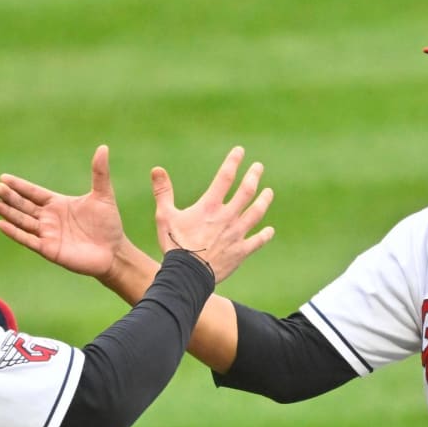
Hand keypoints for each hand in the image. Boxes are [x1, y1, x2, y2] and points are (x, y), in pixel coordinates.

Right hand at [0, 145, 127, 281]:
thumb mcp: (103, 195)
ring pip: (22, 221)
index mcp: (58, 204)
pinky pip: (27, 239)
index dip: (19, 186)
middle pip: (24, 205)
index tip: (3, 178)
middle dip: (11, 197)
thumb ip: (99, 173)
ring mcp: (47, 234)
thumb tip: (103, 148)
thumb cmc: (109, 224)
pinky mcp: (48, 249)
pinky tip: (1, 223)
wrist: (114, 251)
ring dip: (8, 212)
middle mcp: (49, 218)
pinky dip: (14, 232)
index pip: (33, 193)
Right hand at [152, 146, 274, 282]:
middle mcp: (227, 217)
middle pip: (246, 192)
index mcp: (210, 206)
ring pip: (256, 213)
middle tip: (259, 167)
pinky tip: (270, 231)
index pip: (225, 178)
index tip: (240, 151)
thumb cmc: (175, 245)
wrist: (188, 275)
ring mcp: (236, 234)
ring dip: (263, 201)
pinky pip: (257, 241)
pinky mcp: (240, 252)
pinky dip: (264, 235)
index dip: (233, 162)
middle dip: (253, 177)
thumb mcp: (165, 216)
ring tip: (269, 192)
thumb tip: (157, 169)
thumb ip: (163, 192)